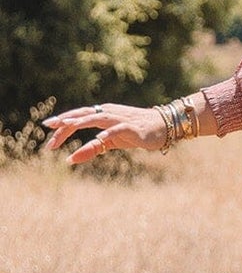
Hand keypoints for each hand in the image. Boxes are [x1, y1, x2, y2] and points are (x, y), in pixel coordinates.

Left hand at [42, 104, 167, 164]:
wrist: (163, 127)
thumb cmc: (135, 133)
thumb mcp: (111, 142)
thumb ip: (92, 148)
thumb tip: (70, 159)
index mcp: (102, 114)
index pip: (78, 117)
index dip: (63, 122)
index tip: (47, 128)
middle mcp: (108, 113)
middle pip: (82, 115)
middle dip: (66, 122)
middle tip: (50, 128)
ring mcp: (119, 119)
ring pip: (97, 118)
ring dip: (81, 121)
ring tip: (67, 125)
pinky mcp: (132, 127)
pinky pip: (117, 129)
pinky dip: (108, 133)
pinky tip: (100, 138)